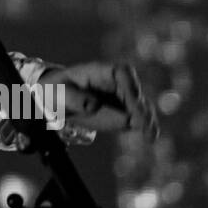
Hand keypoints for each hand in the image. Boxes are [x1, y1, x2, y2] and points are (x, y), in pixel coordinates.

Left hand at [37, 62, 159, 138]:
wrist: (57, 99)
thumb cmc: (57, 90)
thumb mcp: (59, 91)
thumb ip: (75, 98)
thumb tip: (94, 106)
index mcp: (101, 70)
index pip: (123, 73)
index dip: (131, 89)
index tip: (134, 105)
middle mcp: (117, 81)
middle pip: (136, 92)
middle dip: (141, 109)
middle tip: (143, 127)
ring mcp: (123, 97)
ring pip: (142, 106)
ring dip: (148, 120)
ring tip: (150, 136)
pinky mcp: (125, 111)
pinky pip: (139, 117)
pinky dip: (146, 126)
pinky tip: (150, 137)